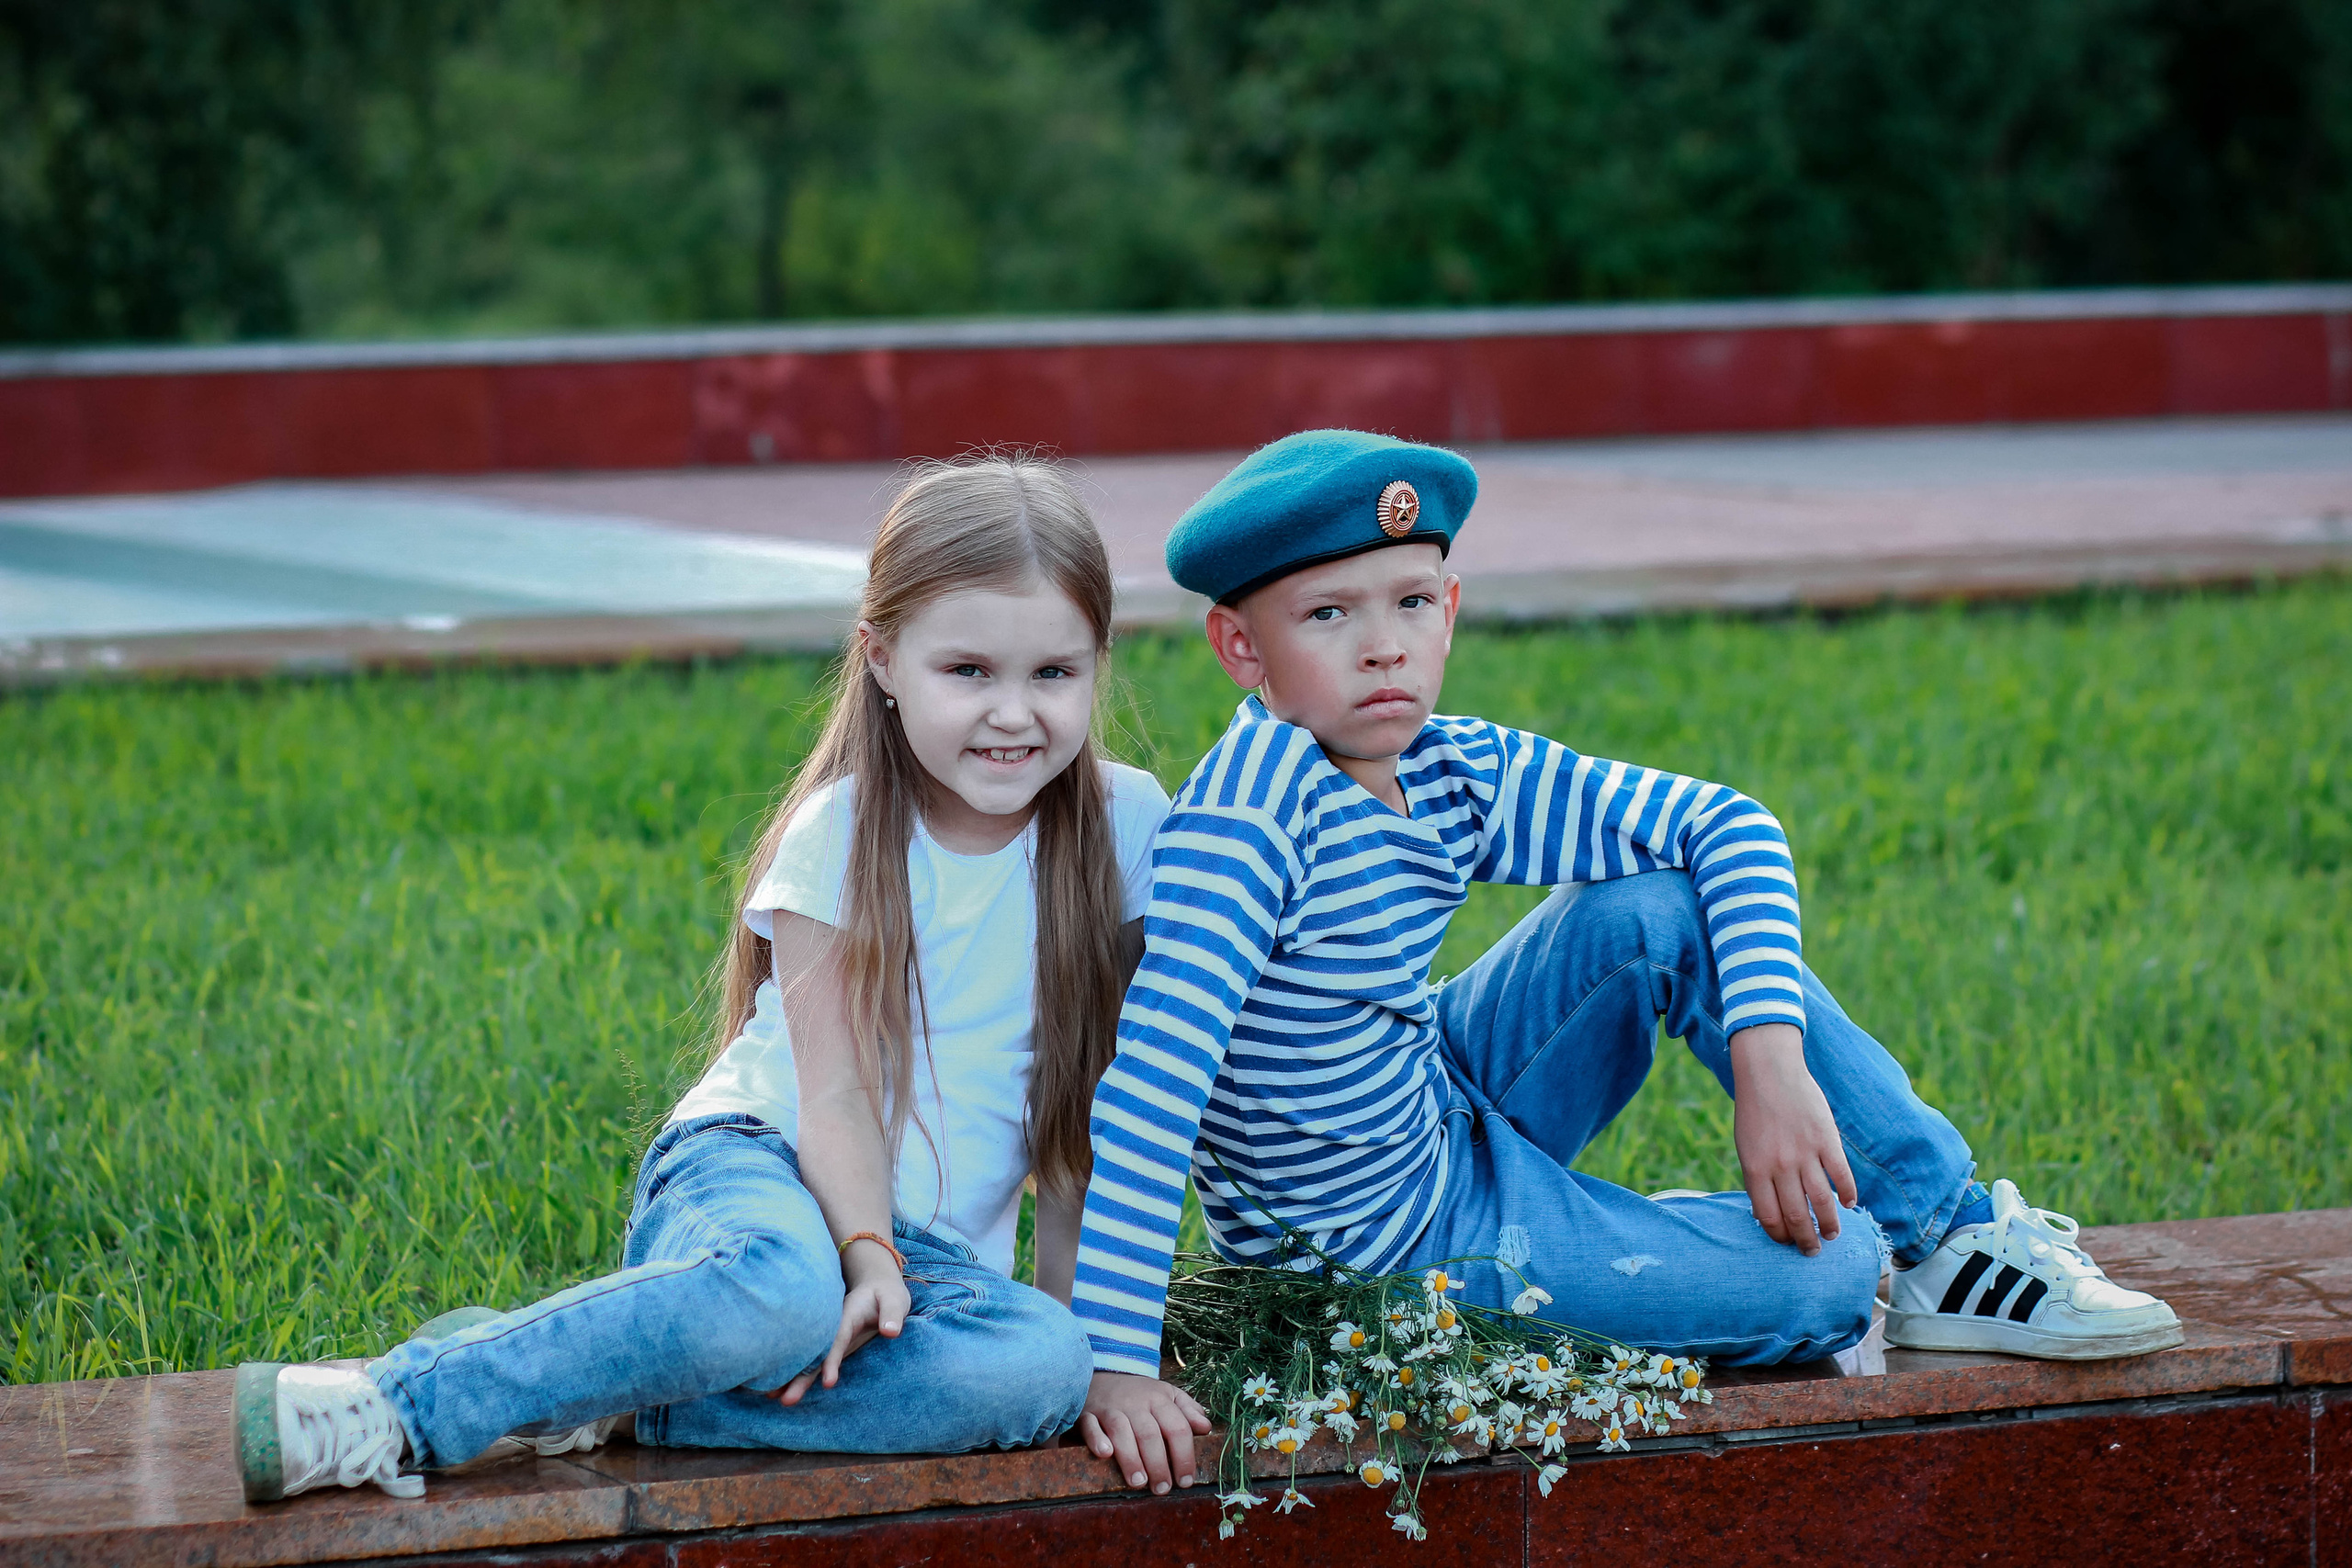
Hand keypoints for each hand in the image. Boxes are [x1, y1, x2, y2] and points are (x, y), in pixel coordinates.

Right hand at [776, 1247, 909, 1404]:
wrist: (875, 1286)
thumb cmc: (887, 1294)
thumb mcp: (894, 1299)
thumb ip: (892, 1314)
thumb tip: (891, 1332)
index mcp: (845, 1316)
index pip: (837, 1340)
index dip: (831, 1360)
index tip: (827, 1383)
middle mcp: (831, 1328)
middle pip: (813, 1354)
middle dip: (799, 1376)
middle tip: (783, 1399)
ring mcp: (828, 1338)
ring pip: (808, 1360)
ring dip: (792, 1378)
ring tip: (773, 1398)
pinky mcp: (830, 1346)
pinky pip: (812, 1362)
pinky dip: (797, 1374)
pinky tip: (780, 1390)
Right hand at [1079, 1371, 1210, 1494]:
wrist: (1100, 1376)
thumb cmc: (1138, 1394)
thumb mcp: (1166, 1395)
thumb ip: (1187, 1410)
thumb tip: (1206, 1427)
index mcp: (1159, 1399)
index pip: (1177, 1427)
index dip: (1184, 1456)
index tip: (1186, 1481)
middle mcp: (1135, 1403)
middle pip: (1150, 1434)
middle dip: (1158, 1465)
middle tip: (1162, 1489)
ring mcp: (1110, 1408)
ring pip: (1121, 1431)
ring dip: (1131, 1458)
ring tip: (1139, 1482)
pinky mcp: (1087, 1414)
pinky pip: (1090, 1426)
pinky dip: (1097, 1439)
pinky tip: (1105, 1454)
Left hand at [1730, 1022, 1858, 1255]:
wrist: (1769, 1073)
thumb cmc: (1755, 1113)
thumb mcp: (1746, 1148)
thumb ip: (1757, 1180)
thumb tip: (1767, 1216)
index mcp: (1756, 1169)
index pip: (1769, 1217)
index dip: (1780, 1236)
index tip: (1787, 1243)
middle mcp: (1781, 1166)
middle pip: (1798, 1216)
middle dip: (1806, 1240)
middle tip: (1813, 1250)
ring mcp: (1806, 1154)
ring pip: (1823, 1203)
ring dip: (1830, 1225)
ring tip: (1832, 1234)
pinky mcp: (1827, 1140)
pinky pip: (1842, 1176)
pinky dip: (1848, 1194)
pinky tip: (1849, 1204)